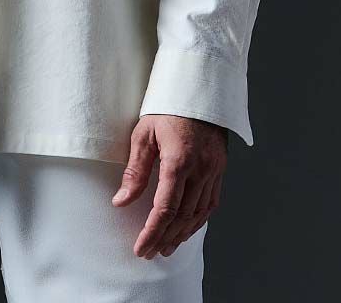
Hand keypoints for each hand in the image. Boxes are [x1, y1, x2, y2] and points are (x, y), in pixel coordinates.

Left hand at [111, 114, 227, 258]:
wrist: (199, 89)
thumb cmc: (168, 107)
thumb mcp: (144, 133)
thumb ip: (135, 171)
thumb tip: (121, 201)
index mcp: (179, 160)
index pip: (165, 208)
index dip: (152, 232)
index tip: (141, 248)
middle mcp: (201, 169)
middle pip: (183, 216)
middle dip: (164, 238)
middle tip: (150, 252)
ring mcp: (214, 170)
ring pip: (199, 214)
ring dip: (182, 234)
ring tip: (166, 247)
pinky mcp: (220, 169)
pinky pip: (211, 203)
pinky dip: (198, 220)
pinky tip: (187, 227)